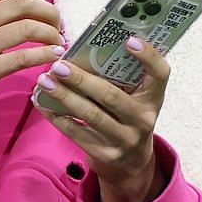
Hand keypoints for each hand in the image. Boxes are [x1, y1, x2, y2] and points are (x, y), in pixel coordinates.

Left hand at [35, 36, 169, 201]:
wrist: (131, 162)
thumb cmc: (127, 117)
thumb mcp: (135, 98)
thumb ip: (121, 78)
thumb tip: (82, 50)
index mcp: (153, 98)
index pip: (160, 74)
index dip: (148, 56)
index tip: (129, 39)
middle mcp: (143, 118)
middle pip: (111, 96)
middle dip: (81, 80)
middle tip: (58, 65)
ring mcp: (125, 138)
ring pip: (90, 115)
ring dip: (64, 96)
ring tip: (44, 81)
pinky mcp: (104, 153)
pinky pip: (76, 133)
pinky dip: (56, 117)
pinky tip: (41, 103)